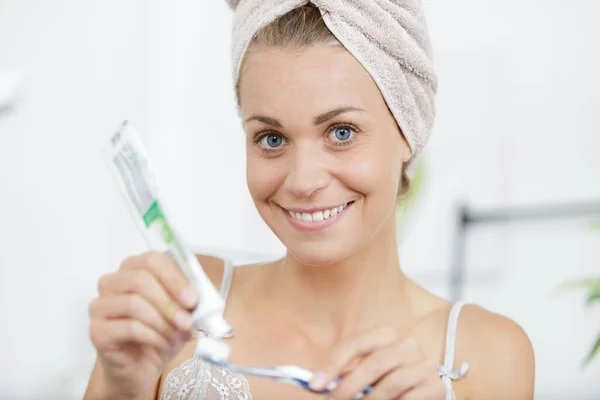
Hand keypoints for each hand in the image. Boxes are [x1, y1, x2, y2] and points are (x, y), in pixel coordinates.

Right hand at [87, 251, 198, 398]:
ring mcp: (100, 306)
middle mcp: (111, 283)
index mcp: (133, 269)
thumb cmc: (159, 333)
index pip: (151, 260)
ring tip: (177, 335)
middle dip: (169, 302)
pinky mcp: (97, 330)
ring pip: (133, 303)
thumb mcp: (181, 312)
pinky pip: (127, 327)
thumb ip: (188, 299)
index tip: (192, 299)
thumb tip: (198, 297)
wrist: (139, 367)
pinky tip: (162, 343)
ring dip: (162, 321)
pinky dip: (152, 336)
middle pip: (140, 280)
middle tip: (187, 321)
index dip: (174, 278)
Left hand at [310, 327, 445, 399]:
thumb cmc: (385, 376)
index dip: (333, 364)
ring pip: (392, 382)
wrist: (423, 384)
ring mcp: (424, 365)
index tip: (315, 384)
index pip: (355, 343)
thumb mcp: (363, 369)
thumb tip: (314, 381)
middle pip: (374, 363)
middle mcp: (407, 345)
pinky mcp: (436, 386)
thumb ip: (342, 373)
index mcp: (386, 334)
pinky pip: (410, 398)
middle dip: (349, 386)